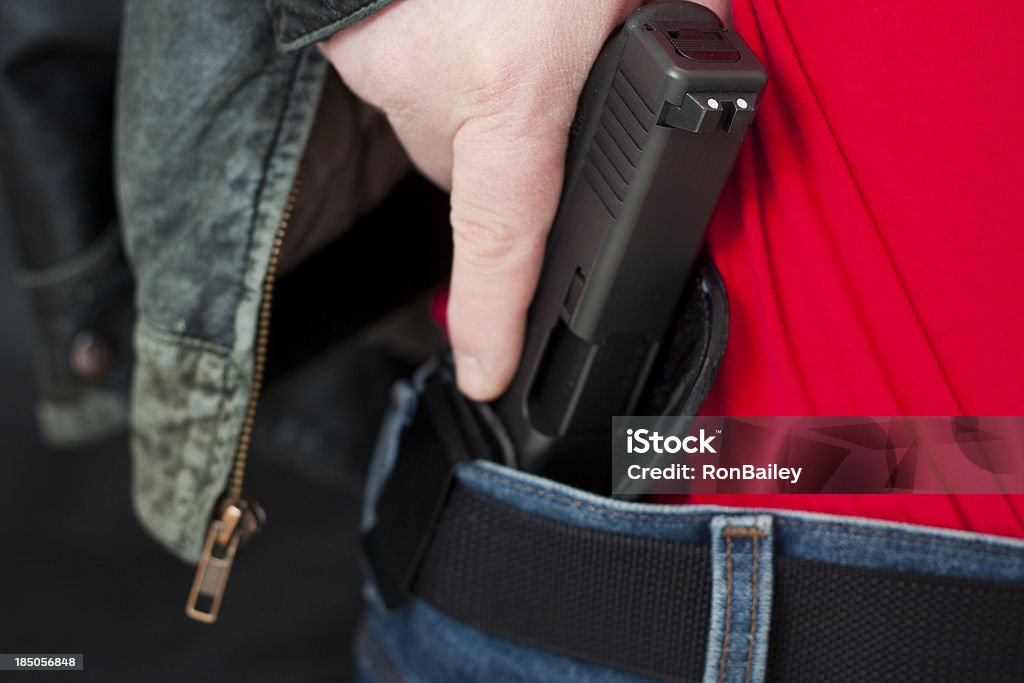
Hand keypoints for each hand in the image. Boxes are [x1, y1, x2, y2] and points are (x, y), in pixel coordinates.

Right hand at [322, 0, 727, 399]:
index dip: (493, 319)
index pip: (500, 236)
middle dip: (524, 160)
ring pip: (451, 137)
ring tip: (510, 47)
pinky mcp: (355, 53)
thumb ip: (668, 25)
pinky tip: (466, 29)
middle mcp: (436, 95)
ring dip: (486, 112)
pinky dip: (446, 78)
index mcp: (512, 88)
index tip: (484, 376)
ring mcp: (386, 75)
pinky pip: (417, 95)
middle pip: (487, 182)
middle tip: (550, 91)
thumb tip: (699, 56)